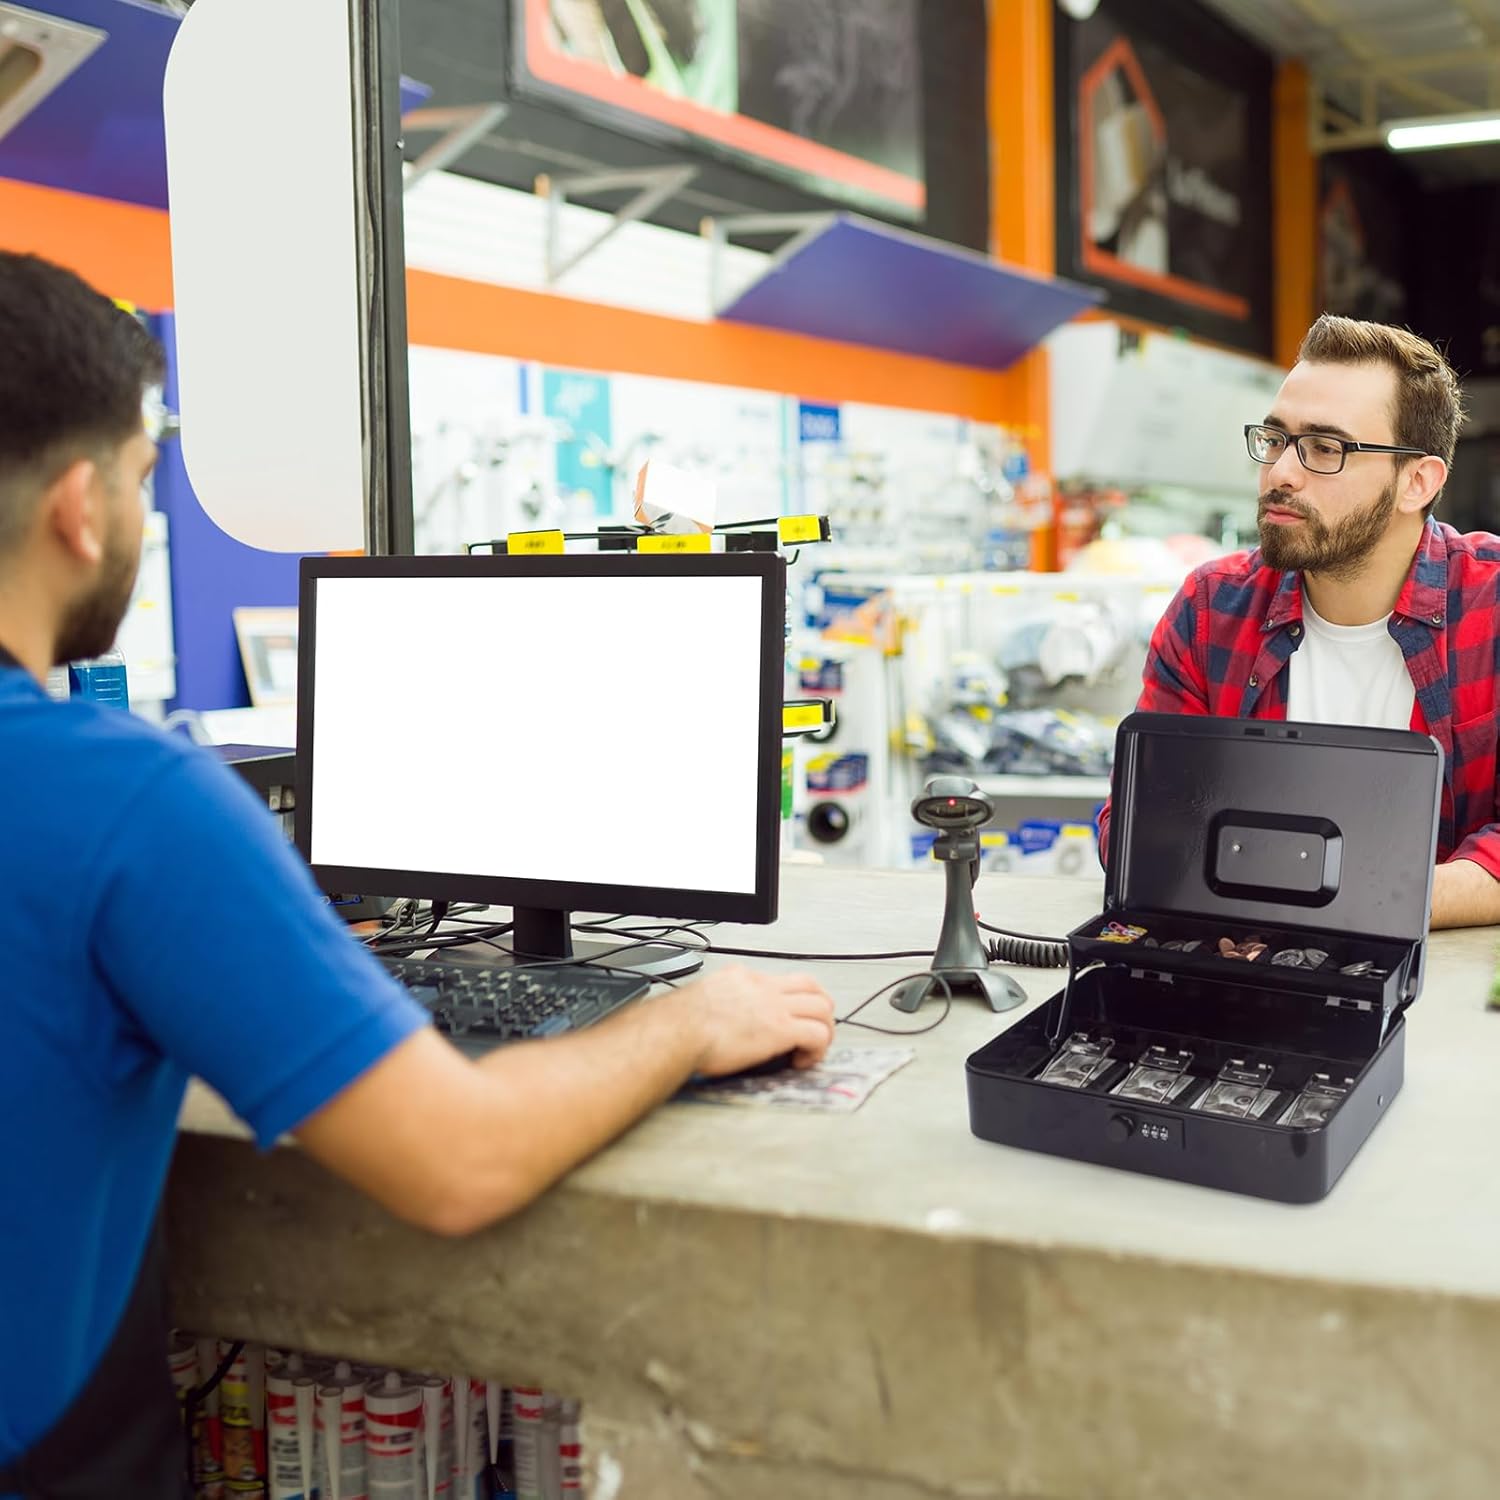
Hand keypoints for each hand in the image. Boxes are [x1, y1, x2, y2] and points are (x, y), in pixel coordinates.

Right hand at [682, 966, 835, 1076]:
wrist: (676, 1030)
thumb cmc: (678, 1023)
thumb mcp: (701, 999)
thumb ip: (716, 1004)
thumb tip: (712, 1019)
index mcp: (741, 977)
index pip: (779, 979)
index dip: (790, 999)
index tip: (787, 1016)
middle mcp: (762, 986)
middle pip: (810, 985)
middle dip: (819, 1007)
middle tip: (815, 1028)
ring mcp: (774, 1006)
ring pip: (822, 1006)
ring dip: (825, 1028)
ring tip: (815, 1047)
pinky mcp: (781, 1029)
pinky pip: (817, 1034)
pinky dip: (817, 1049)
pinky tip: (803, 1061)